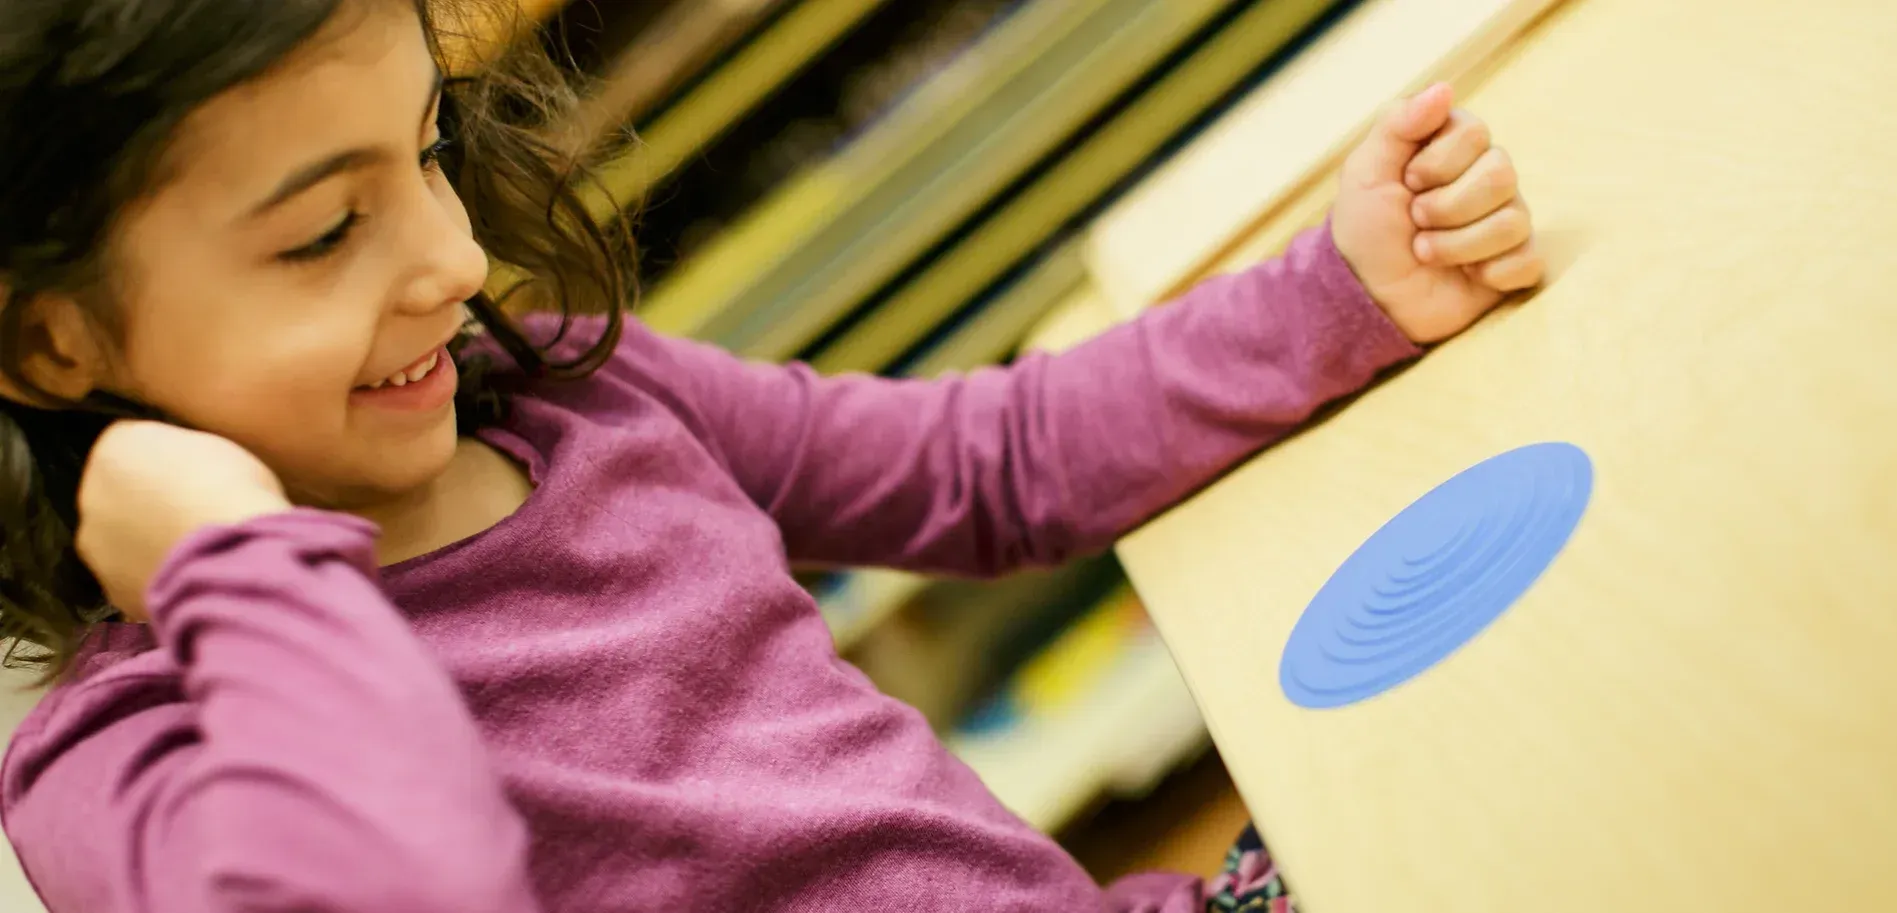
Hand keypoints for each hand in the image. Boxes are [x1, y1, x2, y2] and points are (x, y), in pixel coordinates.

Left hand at [76, 421, 291, 620]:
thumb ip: (177, 450)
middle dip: (149, 501)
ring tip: (197, 550)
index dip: (167, 458)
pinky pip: (136, 576)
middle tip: (196, 511)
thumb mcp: (211, 443)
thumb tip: (178, 464)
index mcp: (115, 448)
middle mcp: (91, 495)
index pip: (134, 443)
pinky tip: (191, 576)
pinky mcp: (115, 592)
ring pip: (123, 539)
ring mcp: (97, 550)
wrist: (234, 561)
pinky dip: (157, 575)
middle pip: (120, 493)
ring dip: (149, 541)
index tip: (196, 471)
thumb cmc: (231, 491)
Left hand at [1332, 83, 1542, 343]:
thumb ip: (1398, 124)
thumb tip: (1444, 88)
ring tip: (1427, 252)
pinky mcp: (1514, 263)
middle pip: (1500, 174)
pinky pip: (1528, 260)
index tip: (1407, 182)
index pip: (1475, 133)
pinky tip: (1466, 276)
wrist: (1367, 294)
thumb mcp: (1366, 171)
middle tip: (1416, 221)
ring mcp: (1505, 220)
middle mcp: (1488, 178)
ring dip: (1456, 245)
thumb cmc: (1366, 229)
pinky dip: (1490, 273)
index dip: (1436, 164)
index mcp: (1455, 148)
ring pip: (1513, 220)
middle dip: (1445, 207)